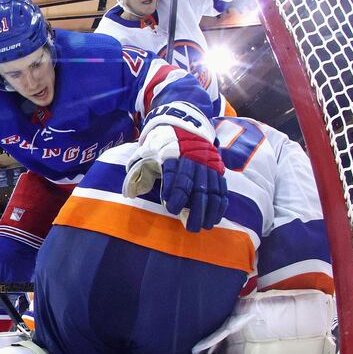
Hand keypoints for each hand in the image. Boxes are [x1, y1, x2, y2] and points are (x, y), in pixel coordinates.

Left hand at [123, 102, 227, 231]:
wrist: (186, 126)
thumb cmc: (163, 144)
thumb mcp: (148, 151)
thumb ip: (138, 169)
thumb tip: (129, 193)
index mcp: (174, 152)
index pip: (176, 172)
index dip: (174, 191)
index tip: (171, 207)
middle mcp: (194, 158)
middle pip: (197, 185)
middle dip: (194, 208)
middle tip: (189, 227)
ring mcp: (208, 164)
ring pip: (212, 189)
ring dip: (209, 210)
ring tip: (203, 227)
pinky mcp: (218, 169)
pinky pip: (222, 188)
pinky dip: (220, 205)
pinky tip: (215, 218)